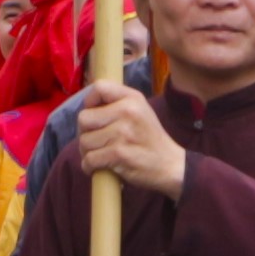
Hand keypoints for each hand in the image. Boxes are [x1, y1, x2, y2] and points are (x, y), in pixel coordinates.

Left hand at [73, 79, 187, 200]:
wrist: (170, 165)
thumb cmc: (150, 138)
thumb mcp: (140, 111)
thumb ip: (117, 103)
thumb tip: (87, 105)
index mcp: (132, 98)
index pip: (99, 87)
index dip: (89, 102)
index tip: (95, 115)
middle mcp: (127, 111)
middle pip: (84, 118)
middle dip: (85, 133)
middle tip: (96, 141)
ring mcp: (122, 133)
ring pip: (84, 142)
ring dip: (87, 153)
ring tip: (100, 155)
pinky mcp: (119, 154)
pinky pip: (89, 159)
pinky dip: (90, 167)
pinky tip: (99, 168)